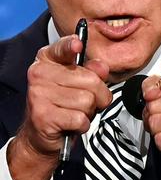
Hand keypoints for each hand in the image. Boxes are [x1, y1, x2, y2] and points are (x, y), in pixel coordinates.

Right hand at [8, 35, 110, 179]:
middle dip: (99, 96)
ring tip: (76, 113)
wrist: (40, 135)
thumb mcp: (79, 84)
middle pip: (92, 80)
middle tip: (86, 103)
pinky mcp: (43, 115)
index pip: (62, 48)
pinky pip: (80, 118)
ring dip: (89, 112)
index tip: (78, 43)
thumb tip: (102, 67)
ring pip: (88, 100)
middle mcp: (40, 74)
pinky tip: (72, 123)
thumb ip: (93, 72)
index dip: (71, 45)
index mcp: (48, 60)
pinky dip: (82, 124)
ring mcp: (39, 94)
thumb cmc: (63, 105)